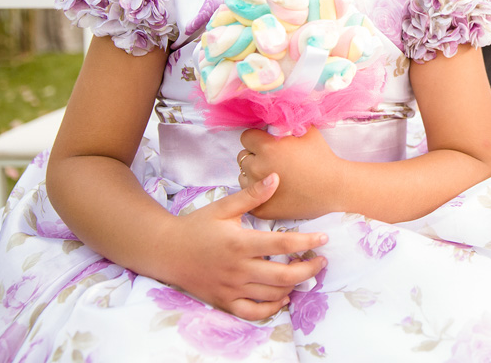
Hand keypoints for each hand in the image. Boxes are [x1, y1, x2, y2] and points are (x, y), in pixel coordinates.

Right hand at [164, 173, 328, 319]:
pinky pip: (252, 312)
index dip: (307, 242)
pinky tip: (283, 298)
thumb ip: (252, 196)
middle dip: (308, 269)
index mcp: (240, 243)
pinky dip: (271, 308)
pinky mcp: (224, 301)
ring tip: (305, 275)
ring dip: (294, 286)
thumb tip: (276, 178)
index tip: (324, 238)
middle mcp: (237, 268)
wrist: (166, 251)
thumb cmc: (196, 226)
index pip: (282, 244)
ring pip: (271, 294)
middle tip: (321, 261)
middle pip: (283, 275)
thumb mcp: (223, 207)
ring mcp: (231, 288)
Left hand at [239, 128, 343, 220]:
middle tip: (274, 160)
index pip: (246, 137)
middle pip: (243, 157)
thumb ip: (288, 121)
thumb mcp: (307, 130)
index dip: (258, 138)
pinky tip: (274, 189)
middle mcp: (258, 168)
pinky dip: (259, 192)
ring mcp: (258, 190)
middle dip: (255, 156)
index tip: (268, 142)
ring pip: (243, 177)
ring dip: (254, 174)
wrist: (334, 187)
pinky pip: (249, 196)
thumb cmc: (322, 157)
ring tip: (275, 175)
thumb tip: (278, 113)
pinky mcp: (261, 208)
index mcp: (267, 147)